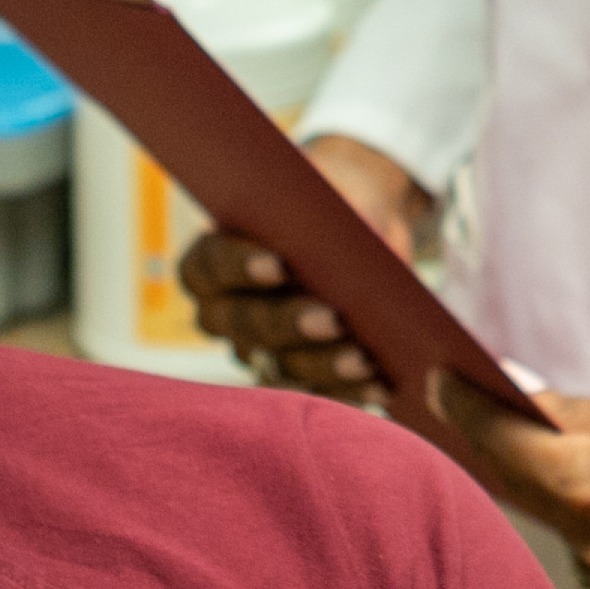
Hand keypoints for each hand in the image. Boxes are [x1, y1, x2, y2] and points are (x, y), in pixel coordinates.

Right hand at [180, 135, 430, 402]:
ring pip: (279, 367)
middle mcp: (226, 312)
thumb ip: (326, 214)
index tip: (278, 264)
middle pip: (246, 324)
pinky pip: (314, 395)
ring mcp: (260, 351)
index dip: (239, 266)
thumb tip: (351, 247)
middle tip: (330, 318)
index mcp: (215, 256)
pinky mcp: (297, 377)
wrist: (365, 225)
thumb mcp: (331, 193)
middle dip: (289, 322)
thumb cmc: (334, 203)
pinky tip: (378, 387)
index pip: (211, 266)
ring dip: (323, 366)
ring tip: (363, 360)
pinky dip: (348, 394)